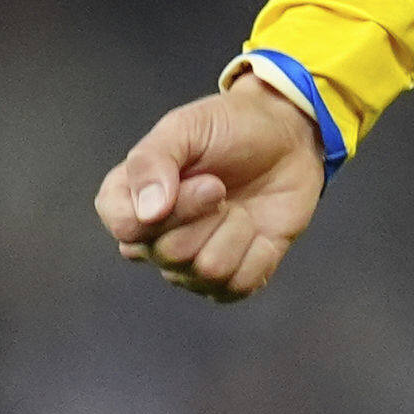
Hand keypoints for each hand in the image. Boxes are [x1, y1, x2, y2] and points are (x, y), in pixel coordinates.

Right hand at [94, 80, 326, 301]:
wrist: (287, 136)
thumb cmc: (230, 126)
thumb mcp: (186, 126)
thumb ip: (152, 161)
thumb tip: (147, 213)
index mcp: (131, 201)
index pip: (126, 228)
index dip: (171, 208)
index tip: (205, 177)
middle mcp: (154, 240)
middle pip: (170, 253)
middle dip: (209, 213)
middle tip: (222, 185)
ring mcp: (192, 264)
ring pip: (207, 271)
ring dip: (236, 230)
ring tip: (240, 206)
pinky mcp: (231, 278)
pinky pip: (239, 287)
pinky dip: (259, 254)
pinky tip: (259, 230)